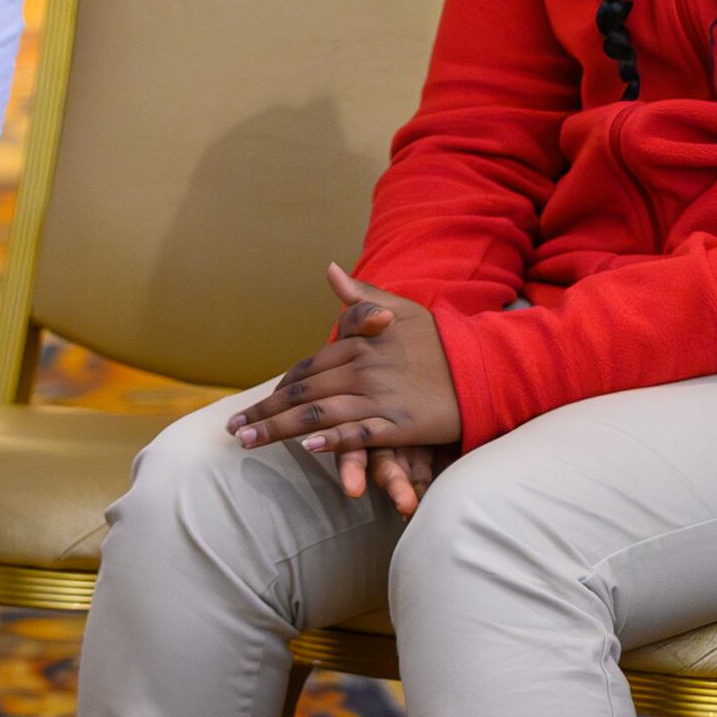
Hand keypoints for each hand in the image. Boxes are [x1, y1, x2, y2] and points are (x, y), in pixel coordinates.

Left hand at [228, 263, 464, 512]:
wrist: (482, 365)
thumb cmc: (439, 340)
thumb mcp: (401, 309)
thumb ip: (362, 296)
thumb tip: (330, 269)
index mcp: (359, 345)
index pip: (307, 369)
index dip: (277, 388)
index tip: (249, 406)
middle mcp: (364, 370)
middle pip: (304, 394)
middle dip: (265, 413)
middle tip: (233, 431)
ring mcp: (381, 398)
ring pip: (321, 414)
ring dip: (281, 429)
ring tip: (250, 441)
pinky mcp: (400, 425)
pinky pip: (360, 433)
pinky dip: (333, 440)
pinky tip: (309, 446)